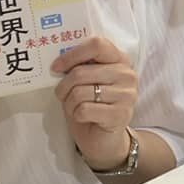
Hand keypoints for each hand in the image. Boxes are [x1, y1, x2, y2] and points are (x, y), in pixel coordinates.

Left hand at [53, 37, 140, 171]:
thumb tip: (57, 63)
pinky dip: (76, 115)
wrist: (104, 138)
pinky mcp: (120, 114)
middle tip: (62, 95)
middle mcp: (127, 74)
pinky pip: (84, 109)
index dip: (72, 55)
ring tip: (74, 107)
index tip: (56, 67)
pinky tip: (83, 117)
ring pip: (79, 92)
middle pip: (81, 72)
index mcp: (119, 59)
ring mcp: (127, 94)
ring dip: (69, 103)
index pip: (97, 45)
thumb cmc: (92, 105)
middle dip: (63, 87)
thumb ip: (80, 67)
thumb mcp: (87, 81)